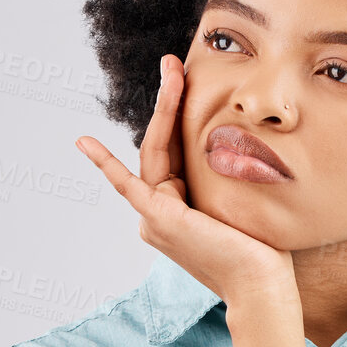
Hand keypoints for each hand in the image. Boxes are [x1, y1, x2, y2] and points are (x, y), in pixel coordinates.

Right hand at [75, 54, 295, 307]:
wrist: (261, 284)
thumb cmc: (262, 251)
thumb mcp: (241, 201)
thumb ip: (227, 175)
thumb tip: (241, 139)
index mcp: (177, 210)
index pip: (173, 153)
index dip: (177, 114)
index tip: (186, 78)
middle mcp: (160, 214)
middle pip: (161, 147)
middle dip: (168, 101)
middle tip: (175, 62)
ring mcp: (155, 217)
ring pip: (154, 153)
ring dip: (163, 109)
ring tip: (171, 70)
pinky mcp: (158, 218)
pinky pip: (128, 184)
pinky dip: (106, 164)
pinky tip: (84, 142)